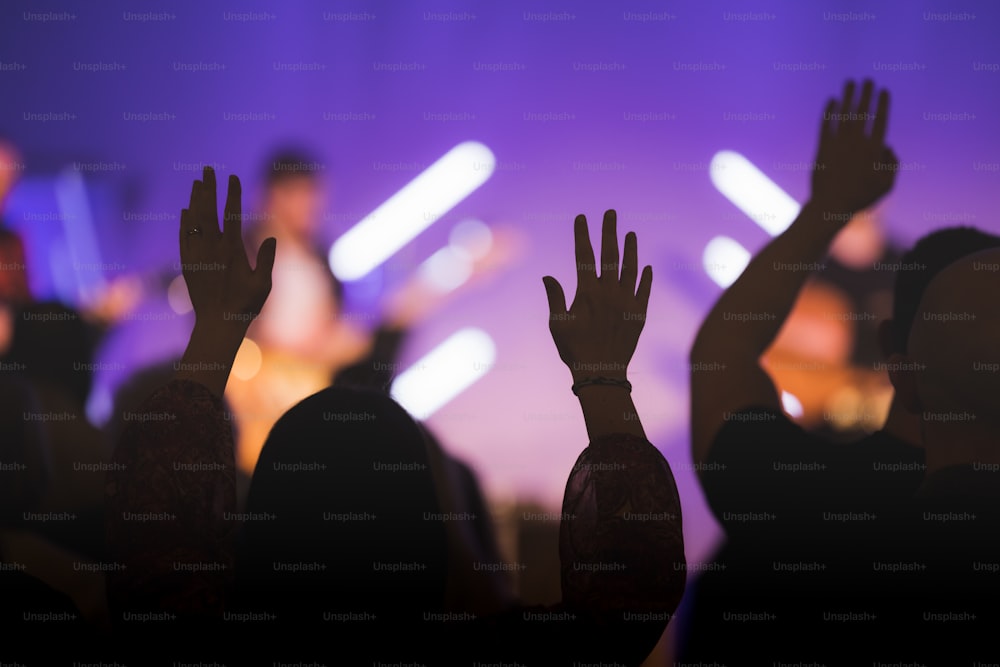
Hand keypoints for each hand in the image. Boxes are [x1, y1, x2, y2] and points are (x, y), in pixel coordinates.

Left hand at [180, 167, 275, 330]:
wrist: (217, 324)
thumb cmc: (245, 306)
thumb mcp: (264, 284)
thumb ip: (266, 260)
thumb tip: (270, 238)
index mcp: (232, 250)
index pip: (232, 214)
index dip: (233, 194)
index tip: (233, 177)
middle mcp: (212, 249)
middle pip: (208, 210)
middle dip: (209, 188)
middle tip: (207, 169)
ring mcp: (197, 255)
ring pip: (194, 221)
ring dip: (195, 200)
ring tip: (196, 183)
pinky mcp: (188, 264)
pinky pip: (184, 237)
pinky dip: (185, 222)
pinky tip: (186, 211)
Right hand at [542, 210, 651, 382]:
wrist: (602, 374)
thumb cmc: (574, 350)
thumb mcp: (557, 324)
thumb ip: (555, 297)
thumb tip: (548, 276)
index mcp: (588, 293)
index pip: (584, 256)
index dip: (582, 235)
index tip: (581, 218)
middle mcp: (610, 293)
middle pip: (610, 254)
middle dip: (609, 231)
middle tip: (610, 213)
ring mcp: (627, 302)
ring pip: (630, 268)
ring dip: (630, 249)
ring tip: (630, 233)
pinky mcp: (639, 314)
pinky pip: (644, 290)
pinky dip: (645, 277)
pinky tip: (646, 267)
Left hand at [810, 79, 897, 219]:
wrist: (831, 206)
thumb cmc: (861, 198)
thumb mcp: (887, 184)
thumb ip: (892, 163)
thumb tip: (888, 146)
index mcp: (874, 149)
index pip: (881, 120)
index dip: (883, 103)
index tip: (884, 90)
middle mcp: (857, 142)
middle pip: (863, 112)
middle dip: (866, 94)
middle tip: (868, 80)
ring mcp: (838, 144)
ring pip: (844, 114)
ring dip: (848, 96)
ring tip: (850, 82)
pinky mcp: (823, 148)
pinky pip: (826, 125)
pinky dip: (829, 111)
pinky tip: (831, 100)